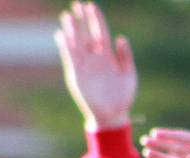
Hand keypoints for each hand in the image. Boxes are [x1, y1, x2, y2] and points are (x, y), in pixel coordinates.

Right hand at [54, 1, 134, 129]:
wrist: (113, 115)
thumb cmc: (123, 97)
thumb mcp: (128, 75)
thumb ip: (125, 57)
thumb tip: (121, 37)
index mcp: (108, 57)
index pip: (101, 33)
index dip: (96, 20)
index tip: (92, 6)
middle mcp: (95, 58)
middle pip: (87, 34)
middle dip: (82, 20)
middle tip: (77, 4)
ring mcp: (85, 65)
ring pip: (76, 43)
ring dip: (72, 30)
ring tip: (67, 15)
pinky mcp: (76, 74)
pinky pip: (69, 57)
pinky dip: (65, 46)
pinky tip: (61, 34)